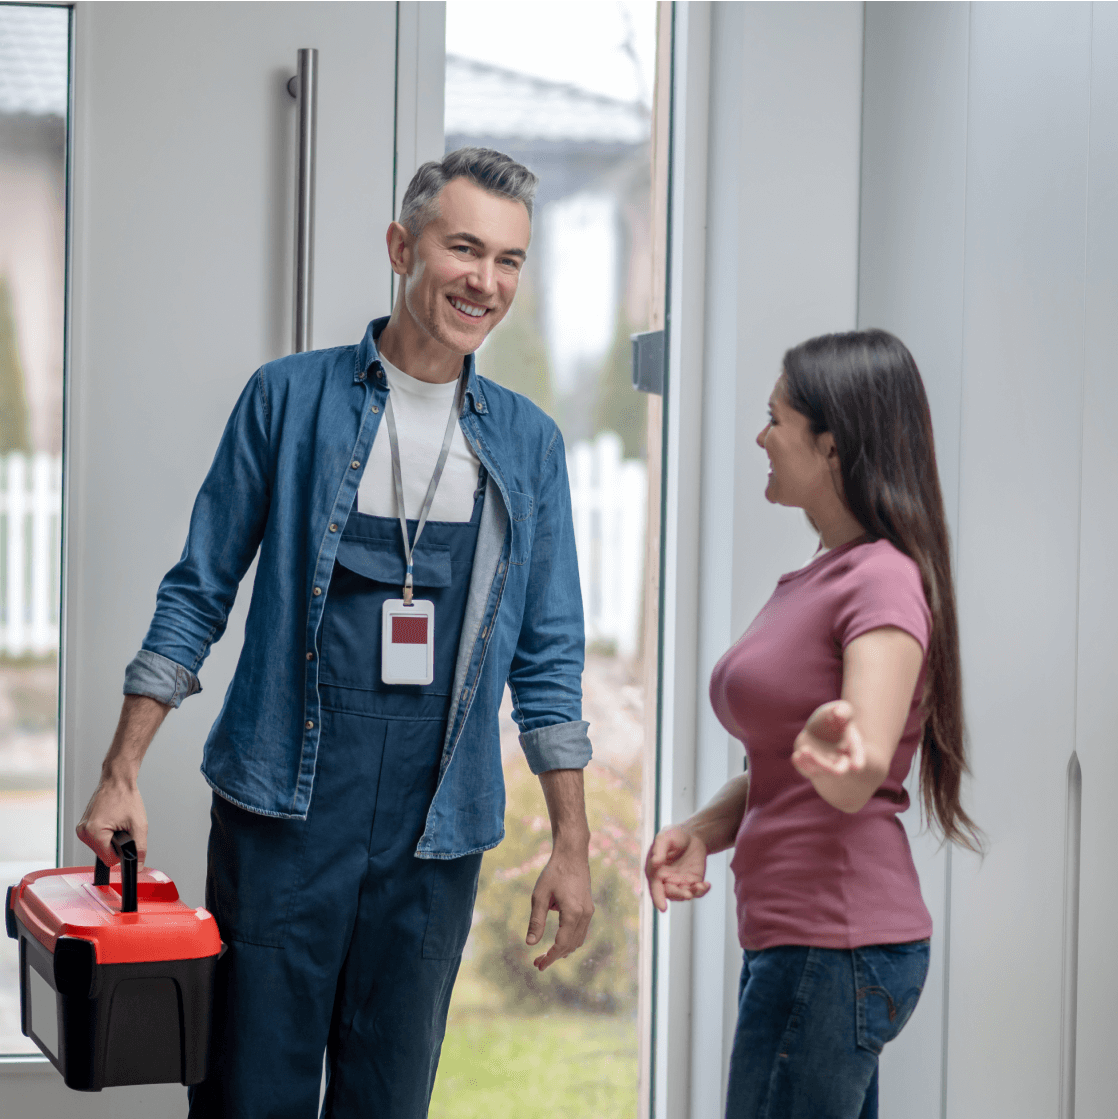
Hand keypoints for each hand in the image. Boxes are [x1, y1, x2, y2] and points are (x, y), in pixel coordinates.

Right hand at [76, 777, 148, 869]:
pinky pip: (96, 840)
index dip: (121, 852)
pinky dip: (106, 834)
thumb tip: (139, 866)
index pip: (109, 861)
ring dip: (111, 839)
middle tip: (121, 826)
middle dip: (116, 844)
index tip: (125, 838)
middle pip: (103, 855)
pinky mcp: (83, 826)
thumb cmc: (126, 797)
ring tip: (116, 822)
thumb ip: (140, 849)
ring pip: (100, 848)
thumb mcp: (139, 825)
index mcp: (94, 833)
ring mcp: (81, 829)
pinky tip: (111, 821)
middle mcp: (83, 832)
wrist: (117, 781)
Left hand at [526, 847, 593, 971]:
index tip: (538, 966)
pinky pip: (581, 931)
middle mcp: (584, 915)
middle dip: (555, 956)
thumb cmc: (554, 873)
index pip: (562, 944)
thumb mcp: (539, 896)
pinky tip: (558, 941)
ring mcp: (589, 912)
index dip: (550, 957)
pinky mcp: (588, 908)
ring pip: (578, 940)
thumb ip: (536, 921)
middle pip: (571, 945)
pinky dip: (570, 940)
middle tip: (537, 962)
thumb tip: (530, 944)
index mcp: (573, 913)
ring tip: (546, 954)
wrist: (572, 855)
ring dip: (563, 949)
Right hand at [645, 825, 709, 912]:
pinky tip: (707, 884)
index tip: (663, 909)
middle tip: (688, 894)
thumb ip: (659, 850)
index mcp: (655, 871)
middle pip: (670, 894)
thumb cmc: (674, 835)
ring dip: (691, 894)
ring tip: (700, 886)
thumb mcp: (665, 837)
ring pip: (684, 895)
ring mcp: (680, 882)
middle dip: (678, 895)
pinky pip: (696, 891)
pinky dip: (702, 891)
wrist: (692, 835)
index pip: (655, 888)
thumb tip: (654, 863)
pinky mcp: (693, 882)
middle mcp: (666, 880)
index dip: (658, 899)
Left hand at [791, 699, 865, 778]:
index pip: (858, 757)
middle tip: (816, 753)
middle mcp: (841, 761)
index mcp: (853, 748)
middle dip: (826, 765)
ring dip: (813, 762)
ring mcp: (826, 767)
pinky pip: (807, 771)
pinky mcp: (811, 769)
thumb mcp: (841, 711)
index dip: (858, 761)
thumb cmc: (833, 720)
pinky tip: (797, 755)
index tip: (856, 766)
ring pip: (821, 772)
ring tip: (804, 749)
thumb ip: (843, 710)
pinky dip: (801, 765)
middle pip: (838, 770)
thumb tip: (838, 713)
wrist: (817, 731)